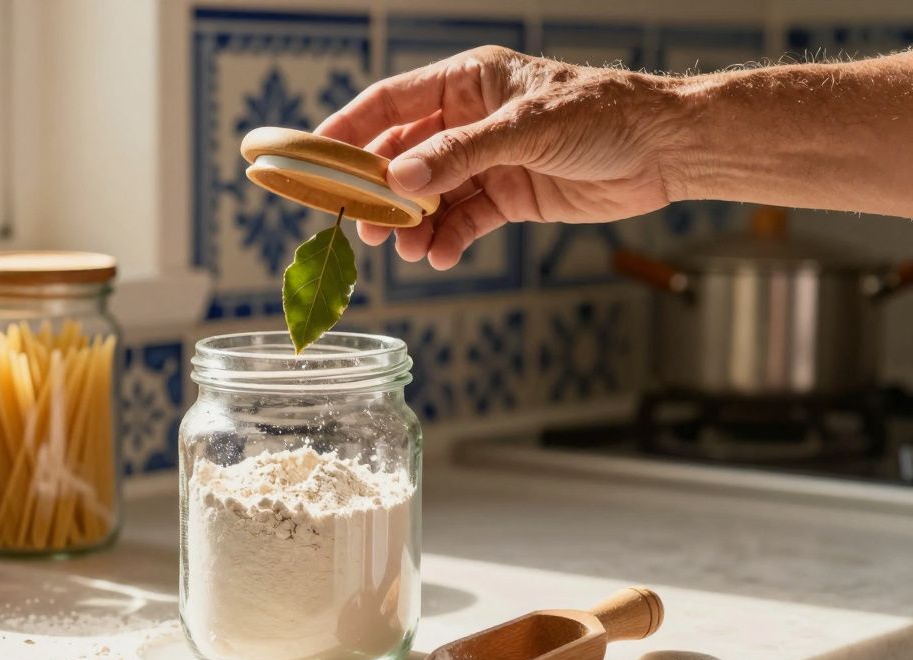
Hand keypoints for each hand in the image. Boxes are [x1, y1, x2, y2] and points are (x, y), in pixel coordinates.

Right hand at [316, 46, 682, 269]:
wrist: (666, 150)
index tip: (313, 159)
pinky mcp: (507, 196)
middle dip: (379, 192)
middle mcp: (469, 119)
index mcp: (467, 81)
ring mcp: (486, 160)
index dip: (348, 129)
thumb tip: (399, 182)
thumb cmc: (604, 114)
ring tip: (406, 249)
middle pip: (402, 155)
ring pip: (428, 195)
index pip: (390, 102)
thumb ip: (459, 156)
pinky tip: (439, 258)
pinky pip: (461, 221)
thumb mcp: (525, 129)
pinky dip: (446, 241)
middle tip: (362, 224)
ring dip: (412, 224)